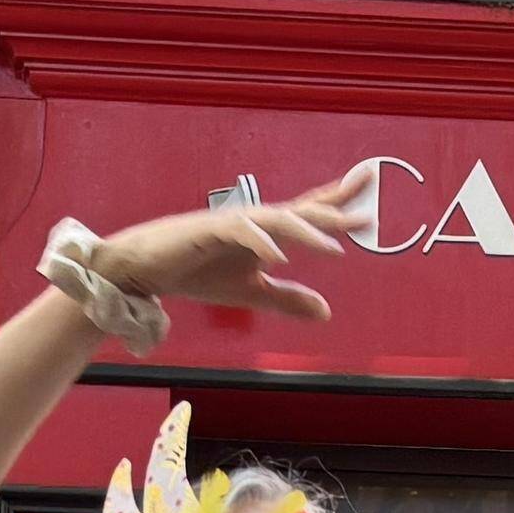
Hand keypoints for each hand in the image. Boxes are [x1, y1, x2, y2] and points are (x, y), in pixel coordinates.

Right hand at [84, 168, 380, 319]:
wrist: (145, 269)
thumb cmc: (196, 271)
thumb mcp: (249, 292)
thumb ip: (286, 298)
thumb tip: (326, 312)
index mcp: (265, 231)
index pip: (306, 213)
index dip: (336, 204)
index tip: (368, 200)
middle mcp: (253, 220)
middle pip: (299, 210)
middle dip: (332, 211)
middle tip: (364, 217)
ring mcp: (231, 222)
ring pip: (275, 219)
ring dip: (305, 230)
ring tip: (332, 245)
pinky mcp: (207, 229)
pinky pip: (239, 231)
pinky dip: (260, 242)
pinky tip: (278, 255)